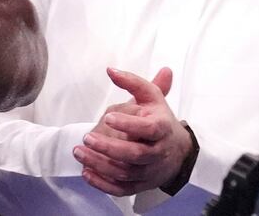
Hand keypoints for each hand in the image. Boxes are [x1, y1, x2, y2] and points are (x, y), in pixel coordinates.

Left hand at [73, 67, 191, 196]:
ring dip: (100, 164)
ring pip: (125, 173)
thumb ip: (132, 82)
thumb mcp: (151, 97)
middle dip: (109, 148)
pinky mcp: (141, 184)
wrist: (179, 150)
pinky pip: (122, 189)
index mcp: (162, 128)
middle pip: (135, 155)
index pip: (149, 128)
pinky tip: (86, 172)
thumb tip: (110, 69)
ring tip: (79, 151)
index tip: (108, 117)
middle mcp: (158, 152)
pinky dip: (103, 184)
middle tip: (87, 137)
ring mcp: (149, 171)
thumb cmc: (159, 118)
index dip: (129, 124)